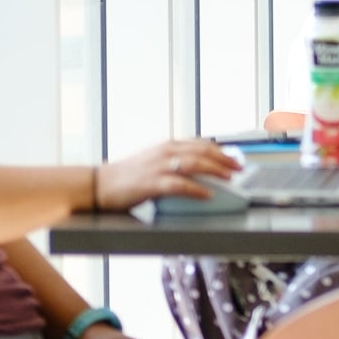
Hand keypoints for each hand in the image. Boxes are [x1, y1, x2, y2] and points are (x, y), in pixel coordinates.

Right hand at [91, 138, 240, 208]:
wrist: (99, 184)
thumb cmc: (127, 176)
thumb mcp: (154, 163)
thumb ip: (174, 163)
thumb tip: (198, 169)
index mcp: (167, 146)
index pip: (201, 144)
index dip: (222, 151)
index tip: (236, 158)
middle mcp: (164, 152)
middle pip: (202, 151)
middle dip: (225, 159)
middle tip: (240, 168)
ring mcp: (158, 166)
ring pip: (194, 164)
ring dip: (216, 170)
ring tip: (230, 178)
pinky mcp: (151, 183)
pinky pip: (179, 185)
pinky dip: (196, 189)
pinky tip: (208, 194)